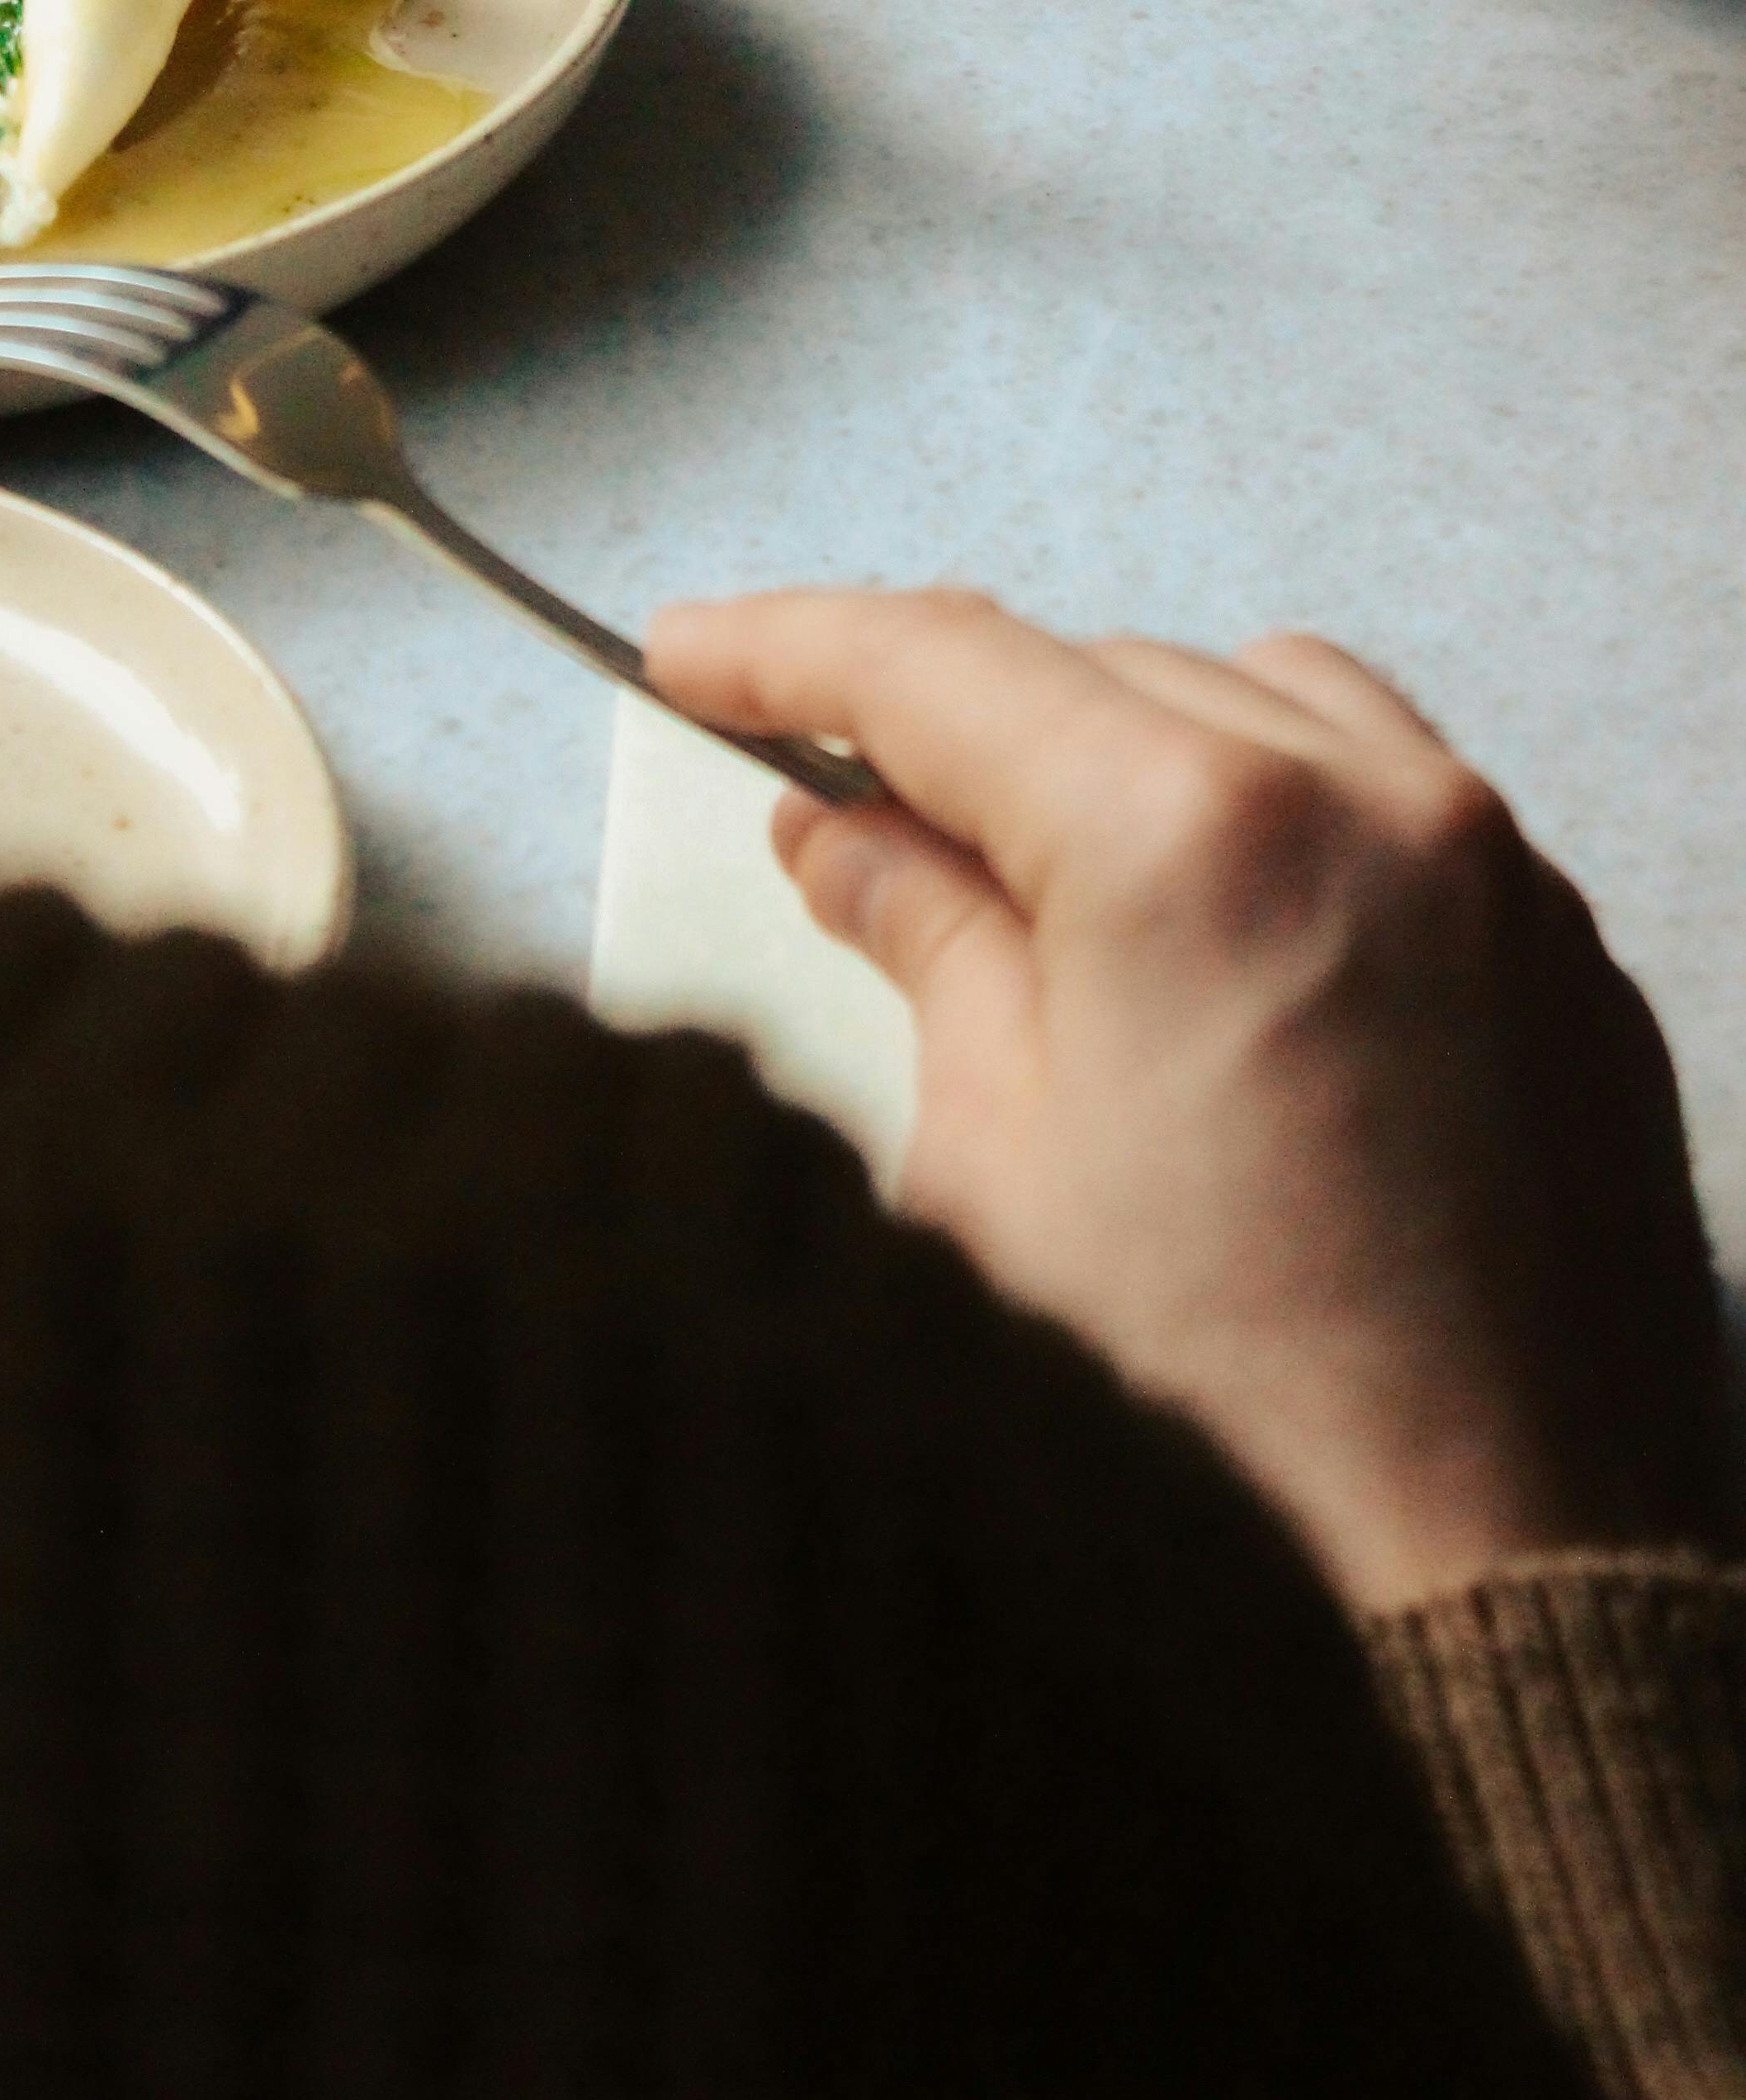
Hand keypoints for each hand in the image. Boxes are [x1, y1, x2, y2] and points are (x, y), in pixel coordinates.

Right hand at [644, 585, 1731, 1607]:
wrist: (1497, 1614)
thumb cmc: (1232, 1439)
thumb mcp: (988, 1171)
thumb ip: (920, 947)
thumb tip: (850, 838)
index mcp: (1196, 841)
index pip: (940, 666)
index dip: (787, 649)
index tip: (693, 657)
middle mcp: (1371, 809)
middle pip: (1096, 674)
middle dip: (955, 730)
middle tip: (831, 809)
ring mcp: (1496, 879)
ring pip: (1258, 705)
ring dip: (1125, 754)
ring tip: (1030, 876)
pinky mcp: (1569, 968)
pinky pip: (1397, 805)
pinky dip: (1275, 822)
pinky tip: (1202, 941)